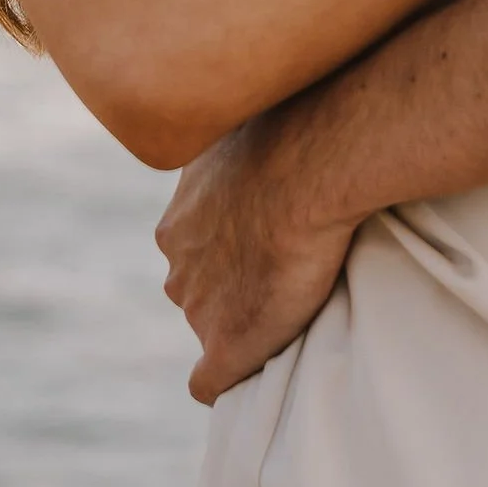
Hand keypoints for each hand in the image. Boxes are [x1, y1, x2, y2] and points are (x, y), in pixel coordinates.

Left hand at [156, 104, 358, 403]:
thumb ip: (247, 142)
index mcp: (179, 219)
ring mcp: (199, 305)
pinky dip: (223, 383)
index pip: (195, 246)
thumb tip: (258, 104)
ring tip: (284, 315)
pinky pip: (209, 382)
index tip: (265, 242)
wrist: (309, 162)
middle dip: (226, 285)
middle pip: (196, 285)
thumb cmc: (293, 132)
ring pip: (208, 324)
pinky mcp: (227, 344)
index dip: (230, 248)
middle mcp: (178, 262)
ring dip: (235, 323)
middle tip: (279, 274)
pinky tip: (242, 383)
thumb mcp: (251, 121)